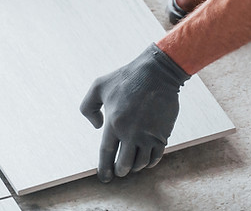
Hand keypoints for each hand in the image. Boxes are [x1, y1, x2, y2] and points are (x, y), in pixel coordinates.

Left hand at [80, 44, 189, 181]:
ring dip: (135, 166)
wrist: (157, 73)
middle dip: (120, 171)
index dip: (104, 169)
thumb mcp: (98, 86)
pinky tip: (146, 159)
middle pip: (124, 165)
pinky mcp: (163, 134)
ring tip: (132, 162)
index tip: (105, 178)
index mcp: (114, 122)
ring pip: (140, 163)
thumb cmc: (127, 77)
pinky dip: (149, 162)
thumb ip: (88, 107)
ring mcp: (148, 135)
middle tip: (119, 170)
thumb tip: (96, 126)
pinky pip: (155, 157)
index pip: (107, 154)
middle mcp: (131, 132)